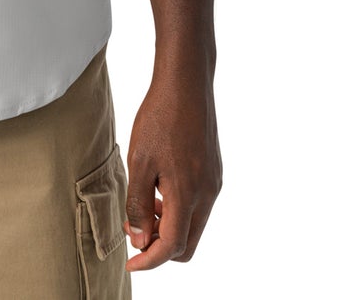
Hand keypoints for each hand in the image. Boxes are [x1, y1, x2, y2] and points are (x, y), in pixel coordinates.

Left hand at [122, 62, 221, 270]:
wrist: (186, 83)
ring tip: (142, 205)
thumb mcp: (140, 162)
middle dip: (160, 246)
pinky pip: (198, 204)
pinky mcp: (214, 170)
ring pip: (194, 223)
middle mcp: (207, 193)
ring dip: (169, 225)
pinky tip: (159, 187)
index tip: (131, 263)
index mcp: (188, 194)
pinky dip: (178, 208)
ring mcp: (214, 182)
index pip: (172, 245)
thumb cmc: (159, 119)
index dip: (150, 260)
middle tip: (133, 231)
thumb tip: (141, 240)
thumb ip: (139, 204)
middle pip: (188, 242)